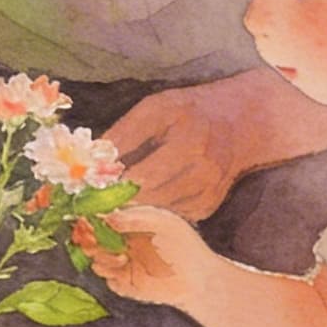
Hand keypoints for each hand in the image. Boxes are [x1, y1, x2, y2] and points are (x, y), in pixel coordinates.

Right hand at [77, 204, 213, 309]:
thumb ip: (134, 217)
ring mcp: (121, 263)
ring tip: (121, 257)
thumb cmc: (184, 245)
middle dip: (87, 238)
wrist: (198, 279)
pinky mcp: (124, 283)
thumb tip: (106, 216)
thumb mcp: (162, 222)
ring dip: (101, 256)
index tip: (85, 218)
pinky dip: (109, 272)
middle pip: (91, 238)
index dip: (90, 217)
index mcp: (129, 223)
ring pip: (95, 258)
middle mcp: (122, 242)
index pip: (101, 216)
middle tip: (91, 238)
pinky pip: (106, 278)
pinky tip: (123, 267)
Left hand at [106, 78, 259, 220]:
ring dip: (132, 208)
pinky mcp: (207, 206)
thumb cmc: (189, 111)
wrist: (238, 123)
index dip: (112, 184)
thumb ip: (125, 133)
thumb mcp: (156, 108)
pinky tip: (141, 198)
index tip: (88, 185)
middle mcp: (204, 171)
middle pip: (150, 198)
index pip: (142, 176)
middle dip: (118, 198)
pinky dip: (153, 211)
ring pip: (159, 212)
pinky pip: (171, 217)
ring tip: (112, 196)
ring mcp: (208, 192)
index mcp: (189, 142)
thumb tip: (93, 161)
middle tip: (93, 196)